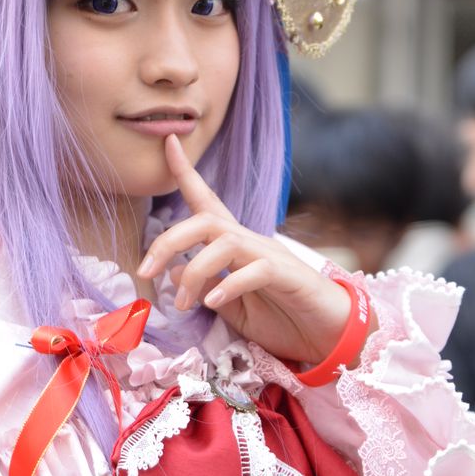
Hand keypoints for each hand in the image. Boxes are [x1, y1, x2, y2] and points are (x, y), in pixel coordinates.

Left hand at [137, 135, 360, 366]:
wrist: (329, 334)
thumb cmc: (283, 319)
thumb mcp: (232, 309)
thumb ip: (206, 289)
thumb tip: (172, 274)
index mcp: (235, 247)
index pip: (207, 202)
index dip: (186, 172)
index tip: (169, 141)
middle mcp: (251, 243)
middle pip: (204, 221)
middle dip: (167, 241)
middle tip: (144, 272)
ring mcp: (270, 256)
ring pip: (224, 241)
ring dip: (194, 271)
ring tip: (182, 304)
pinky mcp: (287, 276)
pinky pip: (255, 269)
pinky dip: (229, 285)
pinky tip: (213, 302)